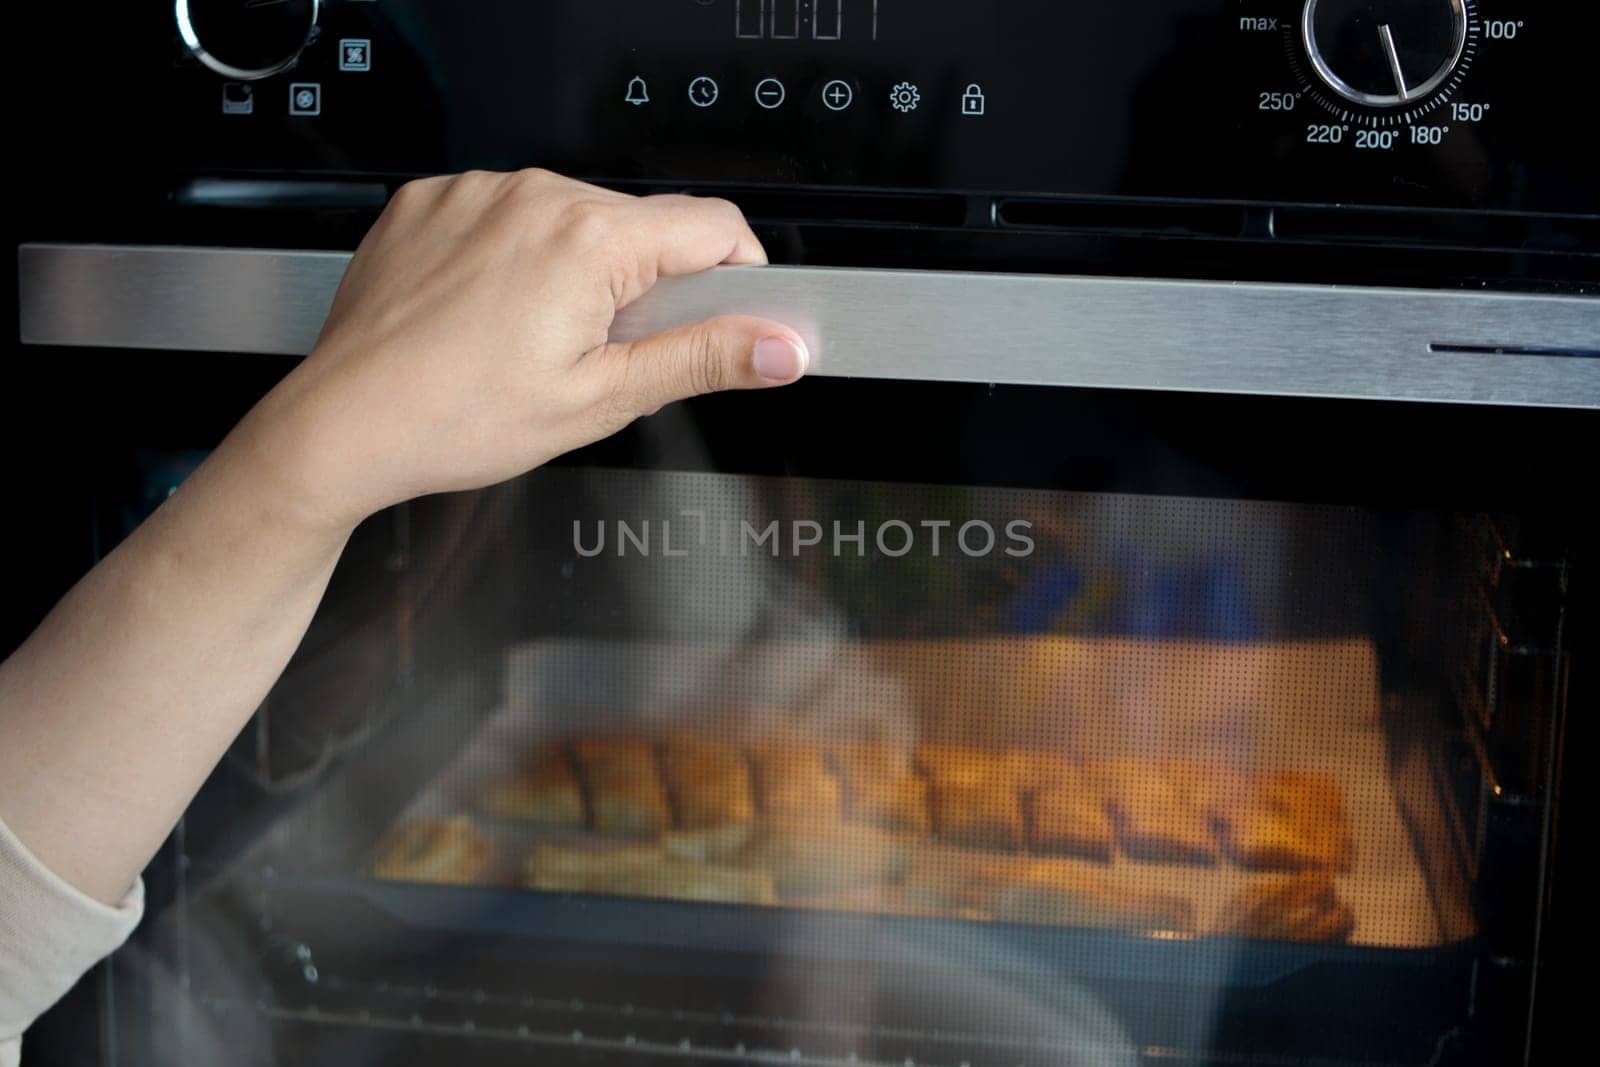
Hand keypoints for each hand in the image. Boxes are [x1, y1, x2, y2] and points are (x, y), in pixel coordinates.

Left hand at [247, 169, 806, 533]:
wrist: (343, 424)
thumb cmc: (455, 419)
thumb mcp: (600, 400)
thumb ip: (702, 360)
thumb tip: (781, 347)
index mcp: (589, 239)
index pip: (715, 227)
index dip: (737, 277)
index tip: (725, 317)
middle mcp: (534, 195)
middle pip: (641, 224)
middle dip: (643, 284)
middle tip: (601, 354)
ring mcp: (478, 191)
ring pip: (573, 218)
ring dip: (577, 269)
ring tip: (531, 339)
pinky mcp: (433, 199)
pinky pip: (507, 213)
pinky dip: (514, 255)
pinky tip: (488, 313)